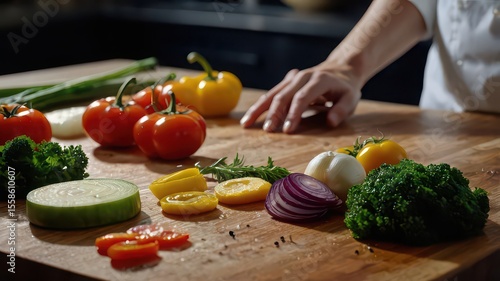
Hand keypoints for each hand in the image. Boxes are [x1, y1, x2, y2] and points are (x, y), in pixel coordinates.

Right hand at [239, 62, 362, 132]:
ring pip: (272, 94)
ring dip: (259, 109)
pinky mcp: (286, 83)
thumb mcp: (351, 98)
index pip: (302, 98)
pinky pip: (271, 94)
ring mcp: (292, 78)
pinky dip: (259, 107)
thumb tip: (330, 122)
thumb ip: (341, 110)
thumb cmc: (345, 88)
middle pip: (283, 95)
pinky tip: (249, 119)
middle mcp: (302, 77)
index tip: (287, 130)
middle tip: (268, 131)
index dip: (294, 114)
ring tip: (246, 124)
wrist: (340, 68)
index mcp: (318, 80)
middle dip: (274, 114)